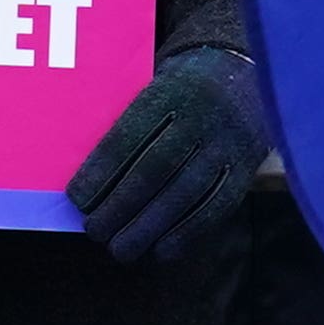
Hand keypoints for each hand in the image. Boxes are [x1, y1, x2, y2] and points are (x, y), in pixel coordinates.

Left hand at [67, 46, 268, 262]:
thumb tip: (85, 173)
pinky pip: (217, 205)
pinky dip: (187, 232)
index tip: (77, 199)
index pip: (130, 135)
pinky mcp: (245, 168)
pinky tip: (161, 250)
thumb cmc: (180, 89)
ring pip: (186, 191)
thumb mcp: (152, 84)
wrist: (246, 74)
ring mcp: (227, 143)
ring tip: (121, 249)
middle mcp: (202, 115)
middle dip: (121, 205)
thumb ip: (124, 120)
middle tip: (95, 231)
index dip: (102, 170)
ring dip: (149, 227)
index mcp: (170, 90)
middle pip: (157, 167)